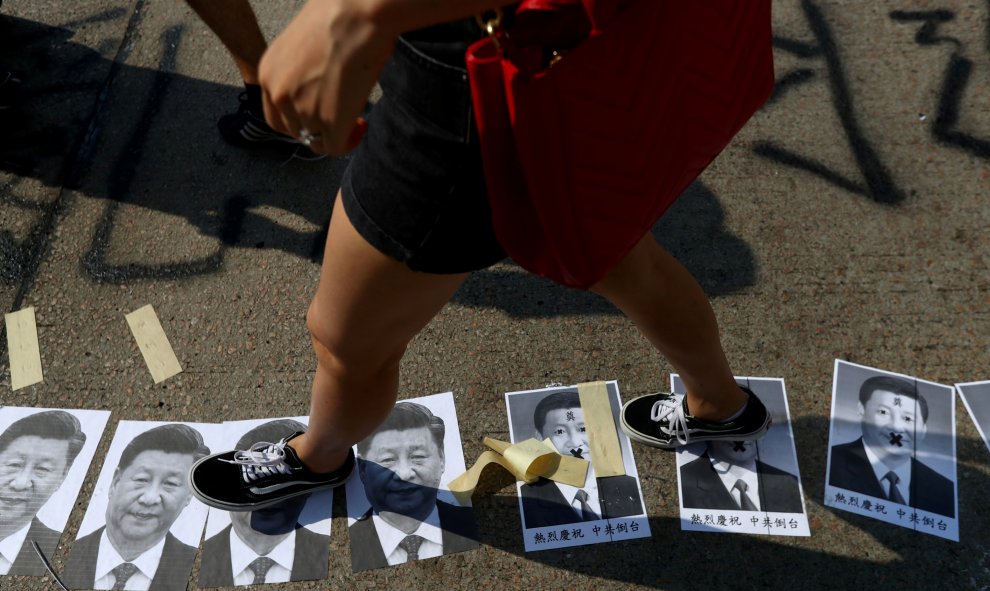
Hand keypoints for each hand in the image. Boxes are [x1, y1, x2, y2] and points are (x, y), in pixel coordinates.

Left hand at [259, 0, 396, 153]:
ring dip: (335, 133)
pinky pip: (337, 148)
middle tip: (339, 116)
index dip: (299, 118)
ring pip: (317, 142)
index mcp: (267, 74)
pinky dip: (350, 141)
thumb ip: (300, 69)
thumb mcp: (301, 43)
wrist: (357, 15)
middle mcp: (279, 94)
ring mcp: (303, 110)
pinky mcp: (329, 122)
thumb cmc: (337, 15)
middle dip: (316, 128)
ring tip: (355, 117)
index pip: (276, 115)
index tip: (320, 111)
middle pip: (295, 132)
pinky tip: (361, 125)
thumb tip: (316, 81)